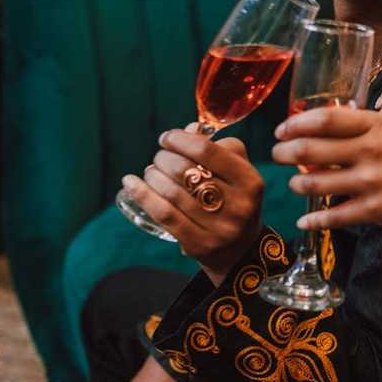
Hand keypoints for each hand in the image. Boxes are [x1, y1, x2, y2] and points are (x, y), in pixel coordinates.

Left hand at [120, 124, 264, 285]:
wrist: (241, 250)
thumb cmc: (234, 200)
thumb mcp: (239, 173)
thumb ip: (219, 148)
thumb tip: (187, 131)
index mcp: (251, 182)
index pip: (208, 151)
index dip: (180, 140)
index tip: (168, 138)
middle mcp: (238, 206)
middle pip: (186, 171)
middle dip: (164, 158)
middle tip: (160, 158)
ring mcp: (219, 228)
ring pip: (172, 192)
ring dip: (153, 175)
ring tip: (151, 171)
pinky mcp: (198, 244)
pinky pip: (163, 214)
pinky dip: (142, 194)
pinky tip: (130, 183)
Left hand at [273, 107, 381, 240]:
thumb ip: (371, 126)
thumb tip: (334, 122)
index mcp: (379, 125)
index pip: (325, 118)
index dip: (296, 123)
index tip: (282, 129)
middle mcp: (372, 151)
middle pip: (312, 148)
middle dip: (286, 152)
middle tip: (277, 155)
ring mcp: (373, 182)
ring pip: (317, 182)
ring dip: (298, 184)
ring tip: (294, 183)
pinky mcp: (376, 211)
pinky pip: (334, 216)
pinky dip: (314, 219)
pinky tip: (304, 220)